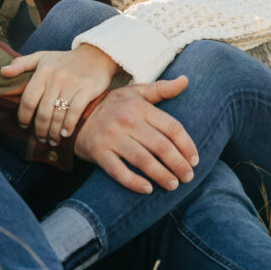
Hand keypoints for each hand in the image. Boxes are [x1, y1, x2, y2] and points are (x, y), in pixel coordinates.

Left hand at [0, 44, 119, 144]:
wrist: (97, 54)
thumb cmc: (66, 59)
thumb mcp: (42, 57)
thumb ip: (21, 63)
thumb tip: (1, 71)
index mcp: (43, 72)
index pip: (28, 100)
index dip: (24, 117)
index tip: (24, 126)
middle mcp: (56, 78)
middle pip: (43, 112)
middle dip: (40, 130)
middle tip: (40, 138)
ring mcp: (72, 85)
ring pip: (57, 115)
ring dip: (53, 132)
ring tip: (52, 140)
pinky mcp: (87, 90)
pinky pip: (75, 112)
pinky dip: (68, 126)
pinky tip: (65, 134)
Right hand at [74, 77, 198, 193]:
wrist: (76, 117)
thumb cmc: (112, 106)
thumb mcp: (135, 93)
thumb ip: (162, 89)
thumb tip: (186, 80)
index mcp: (139, 106)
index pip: (172, 127)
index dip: (187, 145)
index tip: (194, 160)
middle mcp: (126, 120)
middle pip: (160, 146)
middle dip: (178, 164)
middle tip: (188, 177)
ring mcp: (111, 137)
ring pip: (143, 160)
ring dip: (161, 175)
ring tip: (173, 185)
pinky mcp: (98, 152)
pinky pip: (118, 171)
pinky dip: (134, 182)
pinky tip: (148, 189)